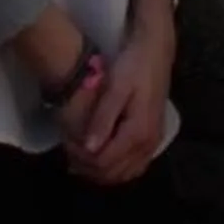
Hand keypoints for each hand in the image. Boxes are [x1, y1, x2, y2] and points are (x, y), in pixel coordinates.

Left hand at [71, 0, 173, 187]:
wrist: (156, 50)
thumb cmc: (133, 65)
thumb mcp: (115, 88)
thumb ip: (103, 119)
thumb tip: (89, 149)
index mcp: (138, 132)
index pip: (105, 162)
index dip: (82, 159)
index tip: (66, 147)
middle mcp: (149, 144)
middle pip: (114, 173)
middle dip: (89, 168)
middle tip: (69, 152)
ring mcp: (153, 144)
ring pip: (124, 173)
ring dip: (101, 171)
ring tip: (81, 156)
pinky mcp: (153, 139)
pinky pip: (134, 166)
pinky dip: (116, 167)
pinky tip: (102, 156)